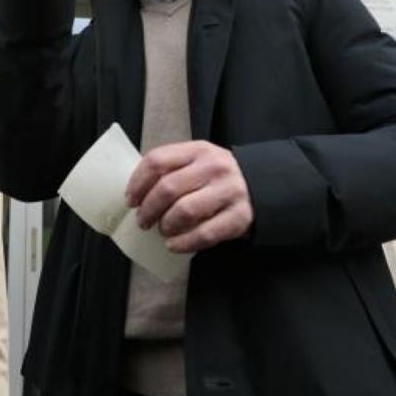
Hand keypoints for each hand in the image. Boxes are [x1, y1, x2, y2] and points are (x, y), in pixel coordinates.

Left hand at [125, 141, 253, 253]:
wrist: (265, 186)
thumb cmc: (219, 178)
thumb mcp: (199, 162)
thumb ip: (174, 170)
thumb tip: (137, 194)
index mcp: (199, 150)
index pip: (158, 160)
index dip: (138, 182)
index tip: (130, 199)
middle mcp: (214, 167)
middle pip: (168, 188)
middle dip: (148, 208)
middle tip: (143, 221)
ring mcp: (229, 191)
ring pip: (184, 210)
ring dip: (166, 225)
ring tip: (162, 230)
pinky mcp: (240, 216)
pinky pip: (205, 234)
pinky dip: (184, 243)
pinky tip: (174, 245)